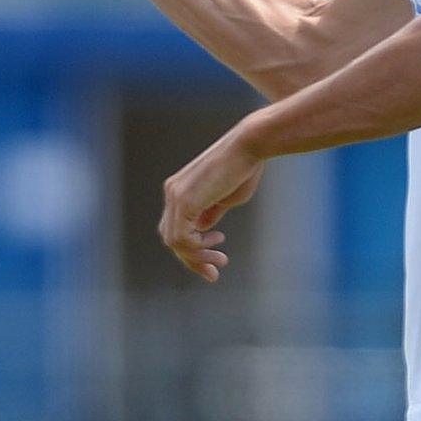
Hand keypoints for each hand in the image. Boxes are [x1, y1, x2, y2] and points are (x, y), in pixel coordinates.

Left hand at [158, 125, 263, 280]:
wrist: (249, 146)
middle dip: (192, 260)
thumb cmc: (244, 168)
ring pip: (174, 241)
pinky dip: (198, 248)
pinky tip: (218, 243)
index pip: (176, 228)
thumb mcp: (225, 198)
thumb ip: (210, 214)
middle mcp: (172, 192)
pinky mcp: (184, 200)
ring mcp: (175, 195)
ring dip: (197, 257)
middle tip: (214, 273)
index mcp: (179, 190)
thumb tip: (202, 232)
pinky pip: (181, 237)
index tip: (216, 261)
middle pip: (171, 237)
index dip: (192, 250)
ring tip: (221, 260)